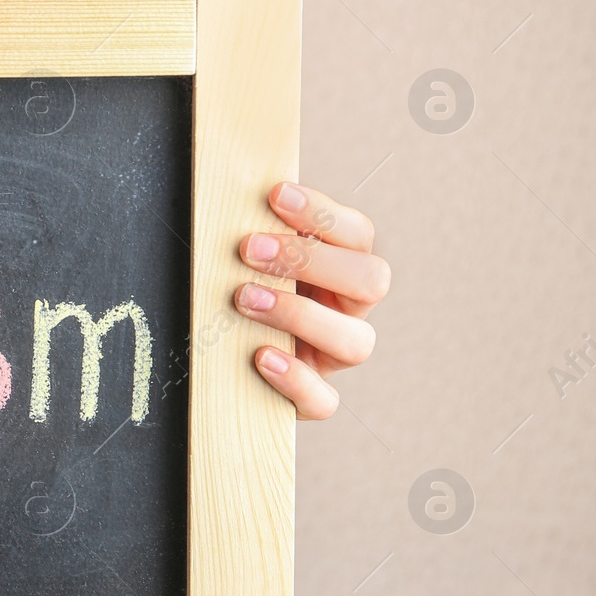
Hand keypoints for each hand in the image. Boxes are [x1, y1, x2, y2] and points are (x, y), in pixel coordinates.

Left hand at [233, 182, 388, 419]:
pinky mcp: (313, 397)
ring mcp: (334, 356)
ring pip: (356, 342)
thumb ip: (258, 234)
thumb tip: (234, 198)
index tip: (276, 195)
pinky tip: (261, 356)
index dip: (323, 213)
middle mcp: (350, 311)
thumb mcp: (251, 260)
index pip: (358, 235)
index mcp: (343, 268)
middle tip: (249, 249)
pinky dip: (296, 379)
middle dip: (310, 260)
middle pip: (371, 282)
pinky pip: (324, 400)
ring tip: (244, 298)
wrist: (224, 359)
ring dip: (299, 315)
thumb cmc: (241, 289)